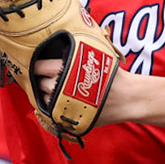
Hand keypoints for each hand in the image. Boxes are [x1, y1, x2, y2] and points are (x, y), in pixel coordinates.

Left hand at [31, 54, 148, 125]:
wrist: (127, 98)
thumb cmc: (111, 75)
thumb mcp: (93, 55)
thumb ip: (74, 52)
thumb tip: (57, 43)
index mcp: (65, 70)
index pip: (39, 67)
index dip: (37, 66)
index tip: (38, 66)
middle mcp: (60, 88)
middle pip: (41, 84)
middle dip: (43, 81)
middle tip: (49, 78)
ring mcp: (63, 106)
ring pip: (44, 100)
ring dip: (47, 96)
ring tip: (56, 91)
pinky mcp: (68, 119)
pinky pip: (51, 115)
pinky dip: (53, 109)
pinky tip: (60, 103)